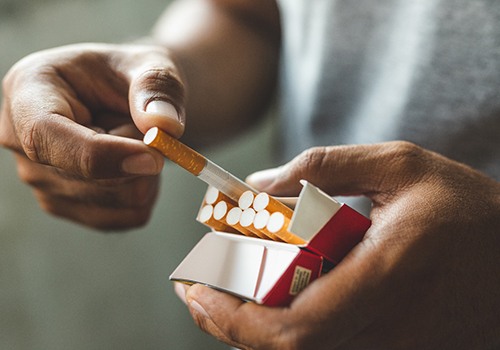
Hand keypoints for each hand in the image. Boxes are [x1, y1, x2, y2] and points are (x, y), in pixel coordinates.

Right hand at [0, 43, 185, 228]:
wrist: (130, 99)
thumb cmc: (131, 76)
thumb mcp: (150, 65)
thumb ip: (157, 87)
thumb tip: (162, 125)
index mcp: (28, 90)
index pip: (45, 135)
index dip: (101, 154)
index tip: (154, 159)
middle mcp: (22, 140)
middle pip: (86, 177)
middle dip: (138, 156)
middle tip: (147, 125)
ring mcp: (40, 179)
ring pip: (115, 201)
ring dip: (145, 174)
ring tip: (134, 139)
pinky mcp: (66, 205)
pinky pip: (126, 216)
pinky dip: (147, 193)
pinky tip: (136, 164)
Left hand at [176, 142, 499, 348]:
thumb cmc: (465, 206)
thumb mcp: (400, 164)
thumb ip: (325, 168)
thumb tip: (258, 184)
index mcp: (391, 273)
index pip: (296, 328)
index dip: (235, 320)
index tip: (196, 290)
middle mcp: (394, 329)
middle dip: (229, 327)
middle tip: (197, 293)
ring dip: (252, 334)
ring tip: (223, 295)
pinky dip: (289, 337)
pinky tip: (271, 307)